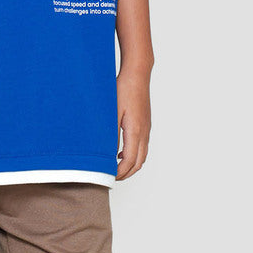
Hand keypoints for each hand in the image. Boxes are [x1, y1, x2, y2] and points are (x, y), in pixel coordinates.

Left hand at [116, 65, 151, 179]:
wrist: (137, 74)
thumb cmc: (123, 89)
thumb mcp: (111, 113)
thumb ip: (109, 134)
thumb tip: (105, 152)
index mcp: (135, 131)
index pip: (130, 161)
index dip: (119, 173)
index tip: (108, 176)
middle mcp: (144, 132)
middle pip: (139, 162)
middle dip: (126, 173)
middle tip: (111, 177)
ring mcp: (147, 129)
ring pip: (142, 155)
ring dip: (131, 165)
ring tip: (115, 168)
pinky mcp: (145, 124)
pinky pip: (142, 146)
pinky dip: (134, 155)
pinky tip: (121, 152)